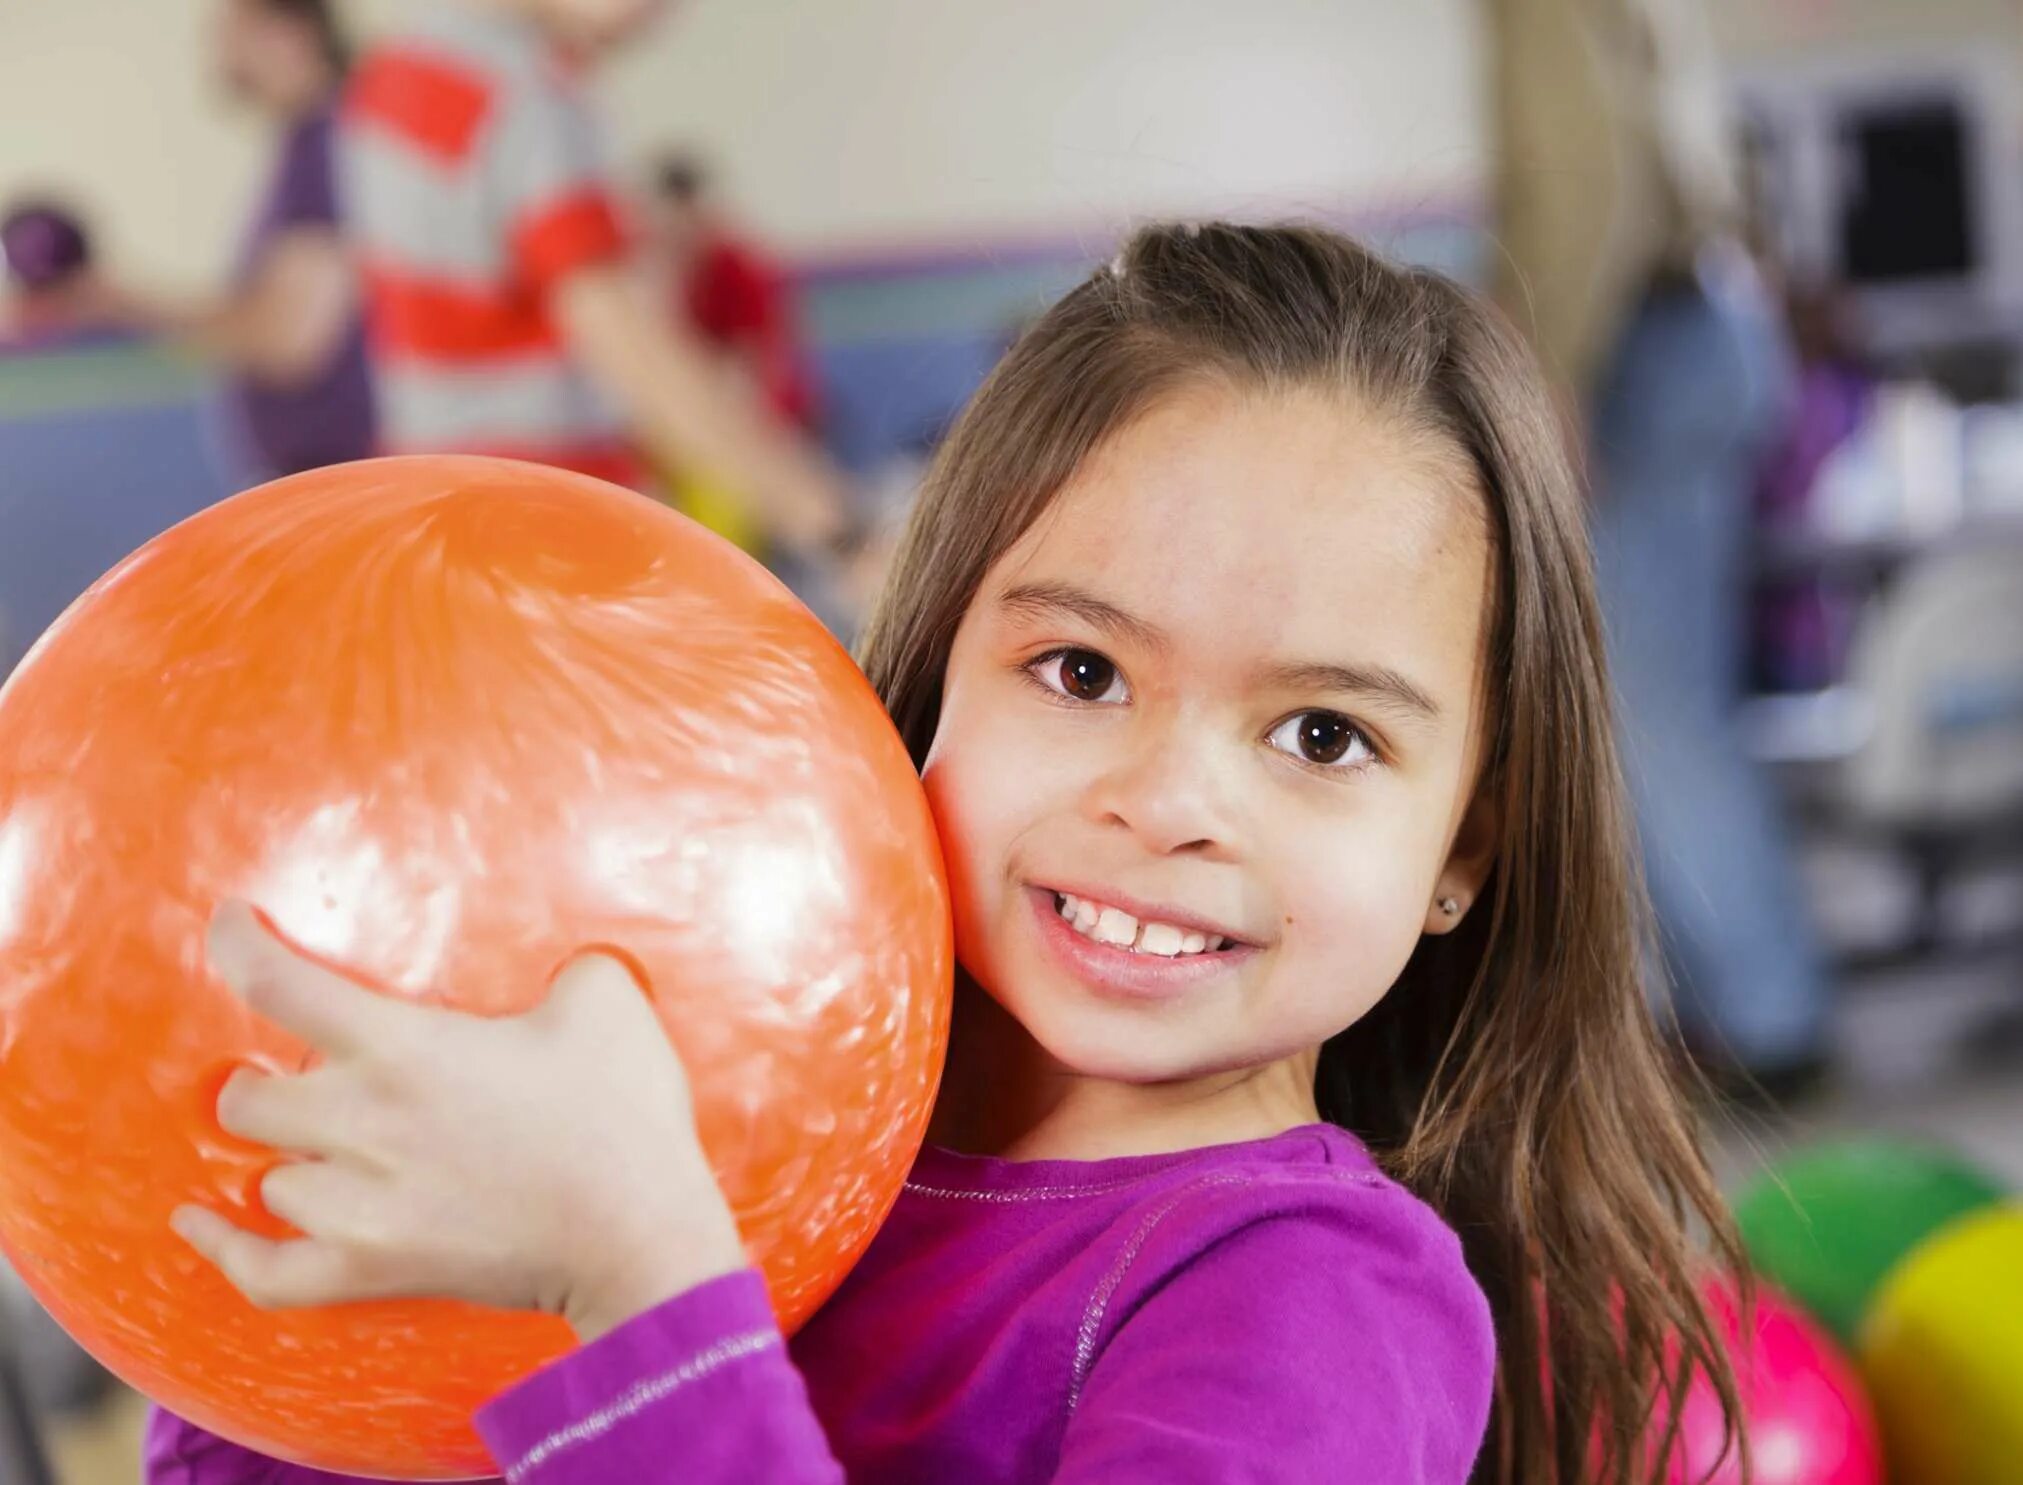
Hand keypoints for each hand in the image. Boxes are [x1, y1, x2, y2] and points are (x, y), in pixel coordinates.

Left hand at [173, 902, 748, 1341]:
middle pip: (248, 1099)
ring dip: (289, 1157)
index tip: (229, 923)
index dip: (237, 944)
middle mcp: (359, 1124)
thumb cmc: (622, 1116)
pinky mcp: (373, 1270)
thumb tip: (560, 975)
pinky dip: (226, 1250)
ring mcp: (357, 1207)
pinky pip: (266, 1273)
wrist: (638, 1237)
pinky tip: (201, 1223)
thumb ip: (567, 970)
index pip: (279, 983)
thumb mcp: (608, 1004)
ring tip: (321, 1147)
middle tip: (307, 1072)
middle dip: (267, 1081)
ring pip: (269, 1178)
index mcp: (400, 1048)